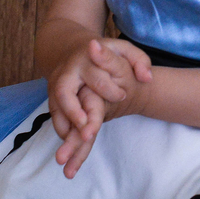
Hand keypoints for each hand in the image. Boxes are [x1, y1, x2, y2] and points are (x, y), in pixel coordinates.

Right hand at [50, 40, 152, 177]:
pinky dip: (62, 131)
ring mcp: (56, 86)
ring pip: (56, 108)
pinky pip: (55, 116)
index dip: (109, 89)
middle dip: (73, 113)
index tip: (122, 96)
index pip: (96, 77)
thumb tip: (146, 78)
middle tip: (87, 133)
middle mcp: (68, 73)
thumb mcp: (125, 50)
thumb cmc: (107, 54)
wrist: (76, 51)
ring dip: (64, 128)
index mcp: (87, 59)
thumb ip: (140, 61)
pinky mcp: (53, 98)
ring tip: (73, 148)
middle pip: (63, 92)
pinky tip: (70, 147)